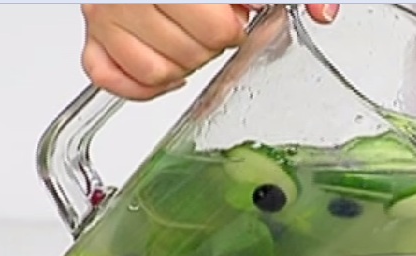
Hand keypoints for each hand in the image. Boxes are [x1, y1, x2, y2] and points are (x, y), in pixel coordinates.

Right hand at [81, 4, 338, 100]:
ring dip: (182, 65)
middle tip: (215, 25)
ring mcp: (107, 13)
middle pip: (190, 51)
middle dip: (212, 45)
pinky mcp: (92, 34)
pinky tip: (166, 68)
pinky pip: (110, 77)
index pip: (218, 28)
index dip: (235, 26)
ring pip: (154, 69)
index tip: (237, 14)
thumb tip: (323, 12)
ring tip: (192, 41)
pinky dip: (140, 84)